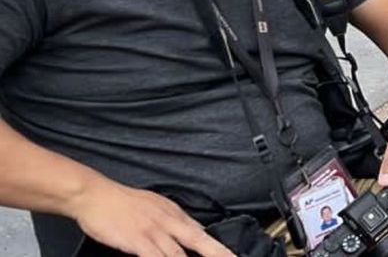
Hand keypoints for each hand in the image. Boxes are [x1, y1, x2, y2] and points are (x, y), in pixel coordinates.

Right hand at [69, 176, 232, 256]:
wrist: (96, 195)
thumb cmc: (123, 202)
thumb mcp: (156, 206)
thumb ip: (175, 220)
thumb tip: (196, 230)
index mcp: (174, 214)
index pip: (202, 232)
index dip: (218, 247)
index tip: (231, 256)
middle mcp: (169, 222)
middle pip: (200, 241)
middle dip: (218, 254)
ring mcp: (154, 232)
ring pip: (179, 255)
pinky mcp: (138, 241)